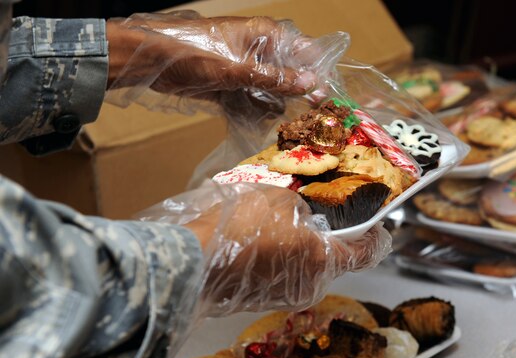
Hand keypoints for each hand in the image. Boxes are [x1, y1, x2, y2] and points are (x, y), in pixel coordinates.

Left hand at [106, 12, 346, 113]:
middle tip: (299, 119)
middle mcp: (259, 49)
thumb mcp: (238, 69)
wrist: (149, 61)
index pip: (305, 51)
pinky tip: (251, 123)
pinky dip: (252, 113)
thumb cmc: (192, 52)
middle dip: (292, 98)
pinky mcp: (231, 83)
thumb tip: (312, 83)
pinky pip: (251, 101)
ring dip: (270, 108)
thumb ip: (275, 78)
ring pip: (271, 92)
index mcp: (266, 34)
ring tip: (268, 121)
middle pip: (289, 76)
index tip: (324, 99)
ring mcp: (245, 67)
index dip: (317, 74)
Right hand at [181, 183, 391, 314]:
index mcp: (324, 260)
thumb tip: (307, 218)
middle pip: (335, 260)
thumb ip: (306, 210)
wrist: (193, 262)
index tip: (375, 223)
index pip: (367, 254)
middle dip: (332, 237)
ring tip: (283, 223)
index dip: (375, 236)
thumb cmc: (240, 226)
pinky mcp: (263, 301)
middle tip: (320, 213)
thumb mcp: (280, 201)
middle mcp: (312, 285)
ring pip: (308, 269)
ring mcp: (287, 297)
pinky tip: (260, 241)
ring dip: (304, 248)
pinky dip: (282, 260)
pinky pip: (285, 277)